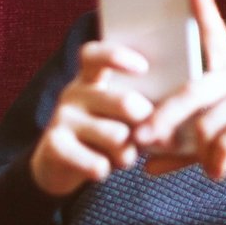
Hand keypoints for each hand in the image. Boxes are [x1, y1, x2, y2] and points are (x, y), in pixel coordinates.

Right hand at [29, 41, 153, 196]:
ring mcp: (61, 117)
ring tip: (123, 156)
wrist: (60, 165)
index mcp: (92, 78)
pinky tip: (101, 168)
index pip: (97, 55)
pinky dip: (105, 169)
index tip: (144, 68)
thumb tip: (172, 113)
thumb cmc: (104, 132)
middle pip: (125, 102)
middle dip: (146, 122)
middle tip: (146, 133)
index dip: (118, 56)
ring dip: (128, 152)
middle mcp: (74, 92)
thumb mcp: (121, 115)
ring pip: (116, 136)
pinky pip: (96, 162)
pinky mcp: (54, 146)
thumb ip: (142, 107)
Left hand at [136, 0, 225, 180]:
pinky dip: (216, 162)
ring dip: (199, 153)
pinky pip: (225, 141)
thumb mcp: (220, 141)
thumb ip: (184, 149)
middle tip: (141, 138)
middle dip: (163, 116)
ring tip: (207, 166)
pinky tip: (220, 171)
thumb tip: (147, 165)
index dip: (202, 6)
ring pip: (206, 124)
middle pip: (192, 90)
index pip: (214, 33)